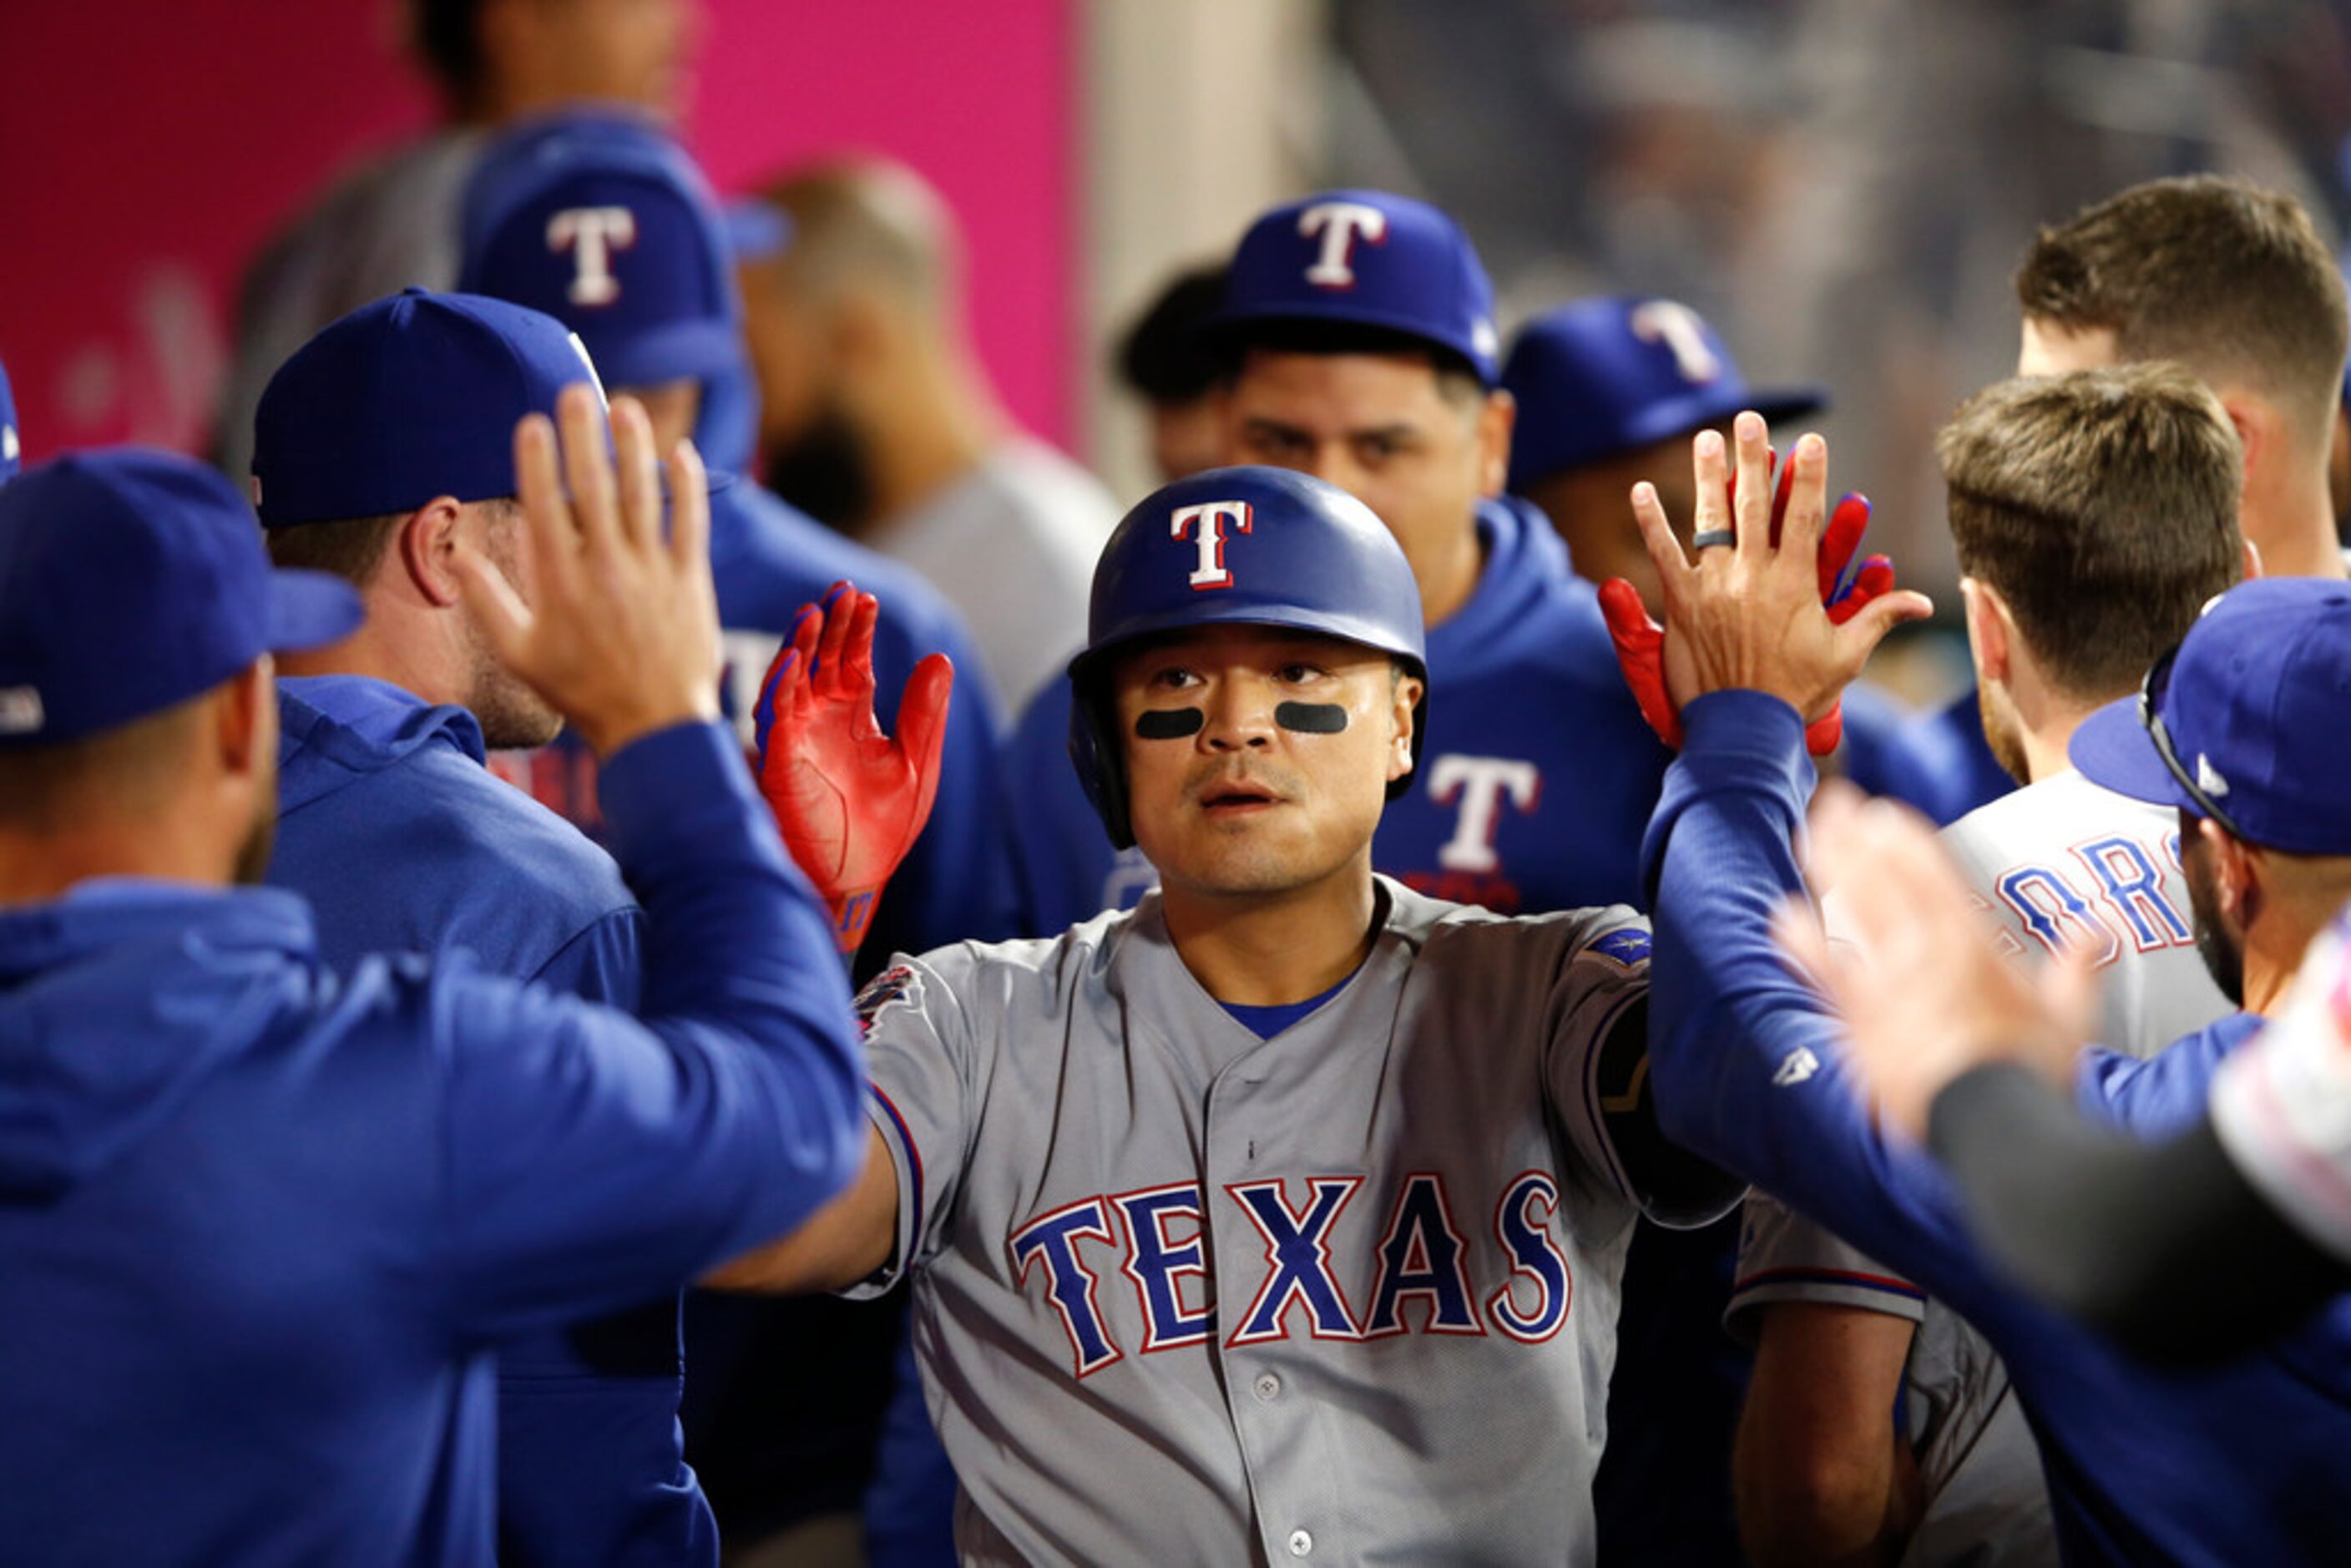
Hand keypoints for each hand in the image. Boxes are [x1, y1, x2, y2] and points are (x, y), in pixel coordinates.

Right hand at [451, 385, 722, 755]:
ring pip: (641, 494)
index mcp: (559, 582)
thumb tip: (454, 554)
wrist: (654, 727)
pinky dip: (685, 484)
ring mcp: (652, 571)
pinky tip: (678, 451)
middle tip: (575, 392)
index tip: (530, 422)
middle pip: (592, 486)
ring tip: (624, 407)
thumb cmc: (581, 692)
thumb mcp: (519, 652)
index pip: (543, 505)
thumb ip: (486, 600)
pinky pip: (690, 521)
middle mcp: (605, 568)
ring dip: (632, 446)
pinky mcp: (691, 580)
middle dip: (583, 434)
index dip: (536, 460)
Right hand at [755, 583, 952, 951]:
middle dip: (830, 625)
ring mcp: (797, 738)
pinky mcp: (779, 762)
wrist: (854, 881)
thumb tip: (941, 659)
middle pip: (821, 659)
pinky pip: (774, 719)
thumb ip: (925, 714)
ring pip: (791, 680)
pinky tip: (790, 662)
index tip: (865, 597)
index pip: (853, 659)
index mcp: (854, 717)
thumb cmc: (881, 830)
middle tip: (840, 591)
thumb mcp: (916, 764)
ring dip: (799, 646)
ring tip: (812, 614)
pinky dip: (779, 689)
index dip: (857, 629)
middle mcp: (821, 720)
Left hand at [1598, 427, 1908, 752]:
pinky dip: (1651, 523)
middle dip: (1754, 458)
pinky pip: (1663, 555)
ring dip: (1708, 476)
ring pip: (1710, 519)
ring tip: (1706, 439)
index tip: (1811, 441)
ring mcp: (1713, 586)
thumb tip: (1921, 601)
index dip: (1809, 475)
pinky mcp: (1681, 603)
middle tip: (1751, 420)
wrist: (1744, 729)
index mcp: (1794, 583)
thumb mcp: (1845, 656)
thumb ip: (1878, 618)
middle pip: (1754, 504)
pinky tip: (1640, 490)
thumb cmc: (1797, 694)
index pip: (1804, 516)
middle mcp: (1752, 575)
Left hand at [1775, 783, 2097, 1139]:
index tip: (1883, 811)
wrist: (1991, 1127)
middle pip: (1880, 878)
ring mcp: (1886, 984)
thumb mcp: (2071, 1018)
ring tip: (1809, 835)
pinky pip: (1823, 970)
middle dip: (1854, 835)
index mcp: (1973, 945)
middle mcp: (1924, 953)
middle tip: (1834, 801)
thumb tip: (2099, 928)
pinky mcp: (1859, 1021)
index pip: (1930, 872)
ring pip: (1848, 911)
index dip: (1902, 836)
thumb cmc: (2032, 1076)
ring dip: (1826, 868)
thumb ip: (2077, 967)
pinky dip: (1802, 939)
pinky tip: (1783, 914)